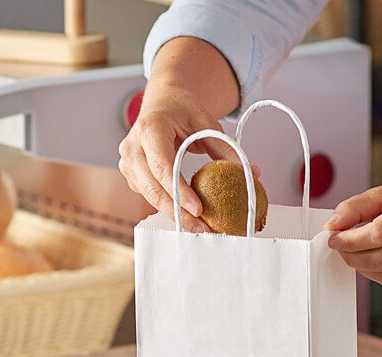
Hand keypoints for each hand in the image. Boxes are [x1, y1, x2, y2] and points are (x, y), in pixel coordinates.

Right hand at [119, 86, 238, 232]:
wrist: (161, 102)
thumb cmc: (183, 110)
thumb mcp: (207, 123)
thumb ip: (226, 149)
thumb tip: (254, 173)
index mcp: (149, 129)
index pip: (162, 165)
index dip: (179, 190)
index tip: (198, 209)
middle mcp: (132, 147)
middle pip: (153, 188)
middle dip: (178, 213)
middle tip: (202, 229)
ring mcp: (127, 163)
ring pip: (150, 197)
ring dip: (174, 215)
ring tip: (199, 228)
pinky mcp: (131, 176)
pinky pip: (150, 196)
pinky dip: (168, 208)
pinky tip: (187, 218)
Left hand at [325, 178, 381, 286]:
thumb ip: (356, 207)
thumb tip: (332, 225)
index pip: (377, 234)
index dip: (350, 240)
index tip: (335, 238)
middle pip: (381, 258)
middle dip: (352, 256)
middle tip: (341, 247)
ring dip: (363, 268)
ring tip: (355, 253)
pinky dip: (379, 275)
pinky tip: (373, 261)